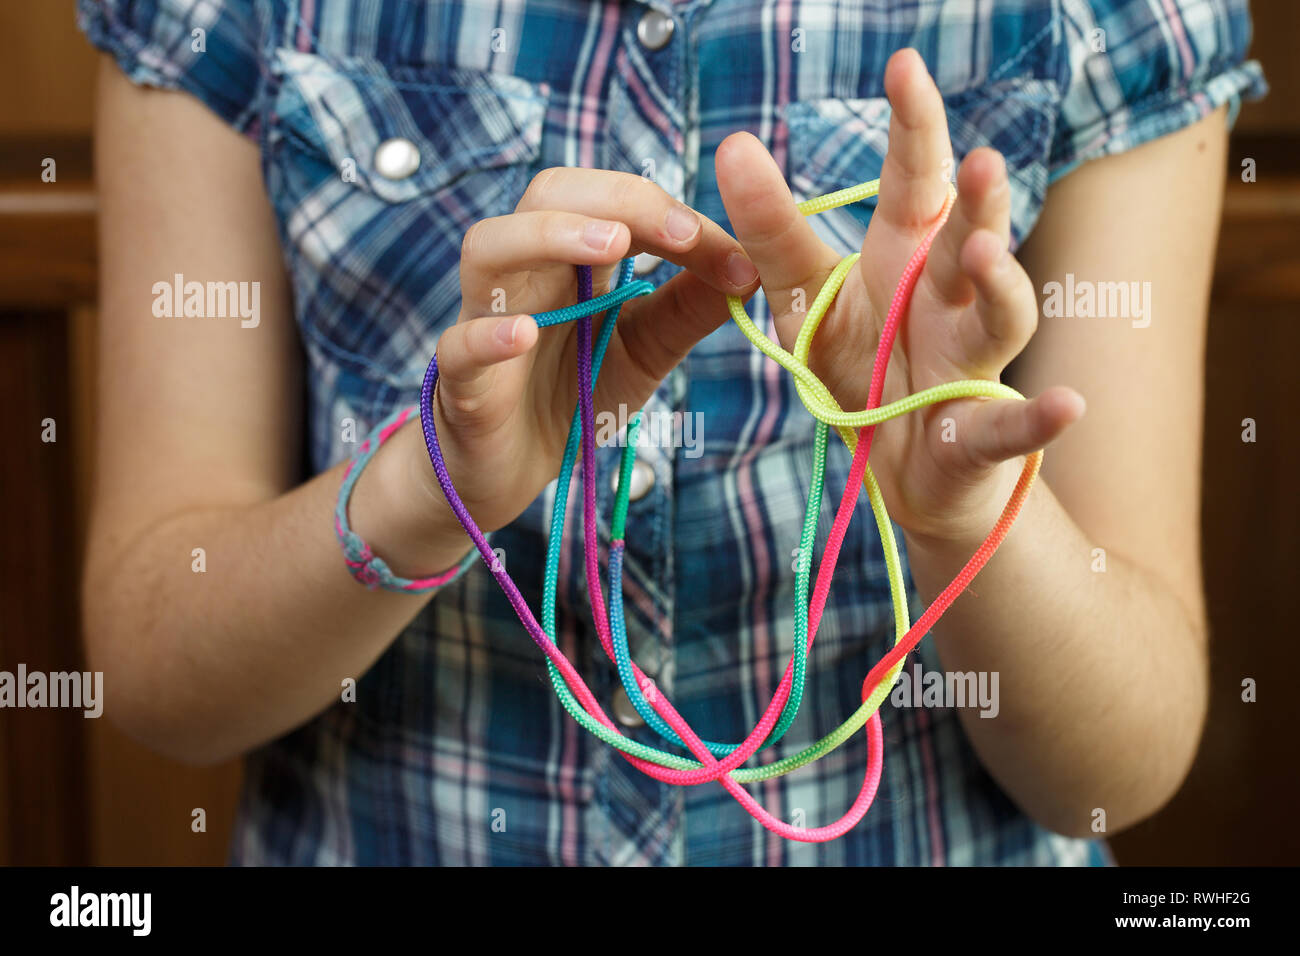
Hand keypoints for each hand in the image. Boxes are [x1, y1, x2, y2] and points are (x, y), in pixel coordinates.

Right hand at [411, 167, 761, 535]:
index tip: (730, 254)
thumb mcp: (647, 348)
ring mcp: (484, 320)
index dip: (671, 215)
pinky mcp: (461, 382)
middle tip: (676, 232)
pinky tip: (524, 334)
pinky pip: (458, 346)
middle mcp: (525, 272)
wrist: (514, 466)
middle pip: (546, 194)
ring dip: (547, 235)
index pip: (614, 203)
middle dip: (615, 199)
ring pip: (488, 247)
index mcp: (571, 256)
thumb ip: (688, 308)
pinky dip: (488, 335)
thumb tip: (753, 267)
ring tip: (611, 245)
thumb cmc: (575, 392)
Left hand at [714, 48, 1084, 545]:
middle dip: (979, 200)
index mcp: (907, 256)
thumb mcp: (805, 298)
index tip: (904, 64)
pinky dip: (1038, 418)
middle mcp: (951, 297)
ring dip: (1002, 284)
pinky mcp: (978, 433)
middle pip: (968, 239)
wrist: (896, 465)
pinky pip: (1008, 426)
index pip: (915, 181)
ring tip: (986, 252)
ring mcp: (972, 363)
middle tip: (977, 160)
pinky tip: (1067, 405)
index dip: (914, 125)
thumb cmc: (859, 366)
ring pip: (999, 317)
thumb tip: (732, 145)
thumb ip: (774, 232)